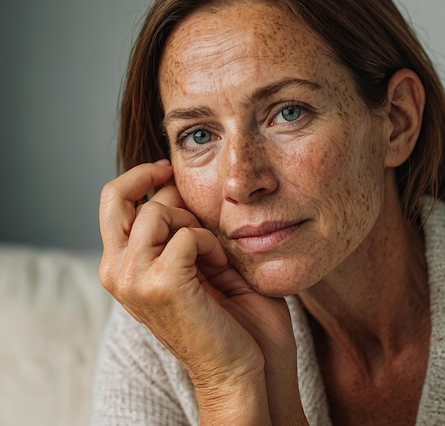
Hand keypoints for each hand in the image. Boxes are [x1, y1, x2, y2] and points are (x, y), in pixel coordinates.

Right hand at [98, 160, 306, 423]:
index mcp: (119, 266)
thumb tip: (173, 185)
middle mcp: (115, 272)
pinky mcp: (162, 284)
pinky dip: (211, 243)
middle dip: (160, 185)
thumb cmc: (221, 314)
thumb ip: (175, 228)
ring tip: (214, 254)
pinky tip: (223, 267)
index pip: (112, 202)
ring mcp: (133, 279)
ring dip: (195, 223)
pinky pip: (188, 233)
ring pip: (157, 211)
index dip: (141, 177)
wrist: (235, 367)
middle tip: (197, 209)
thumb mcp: (189, 262)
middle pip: (117, 196)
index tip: (170, 172)